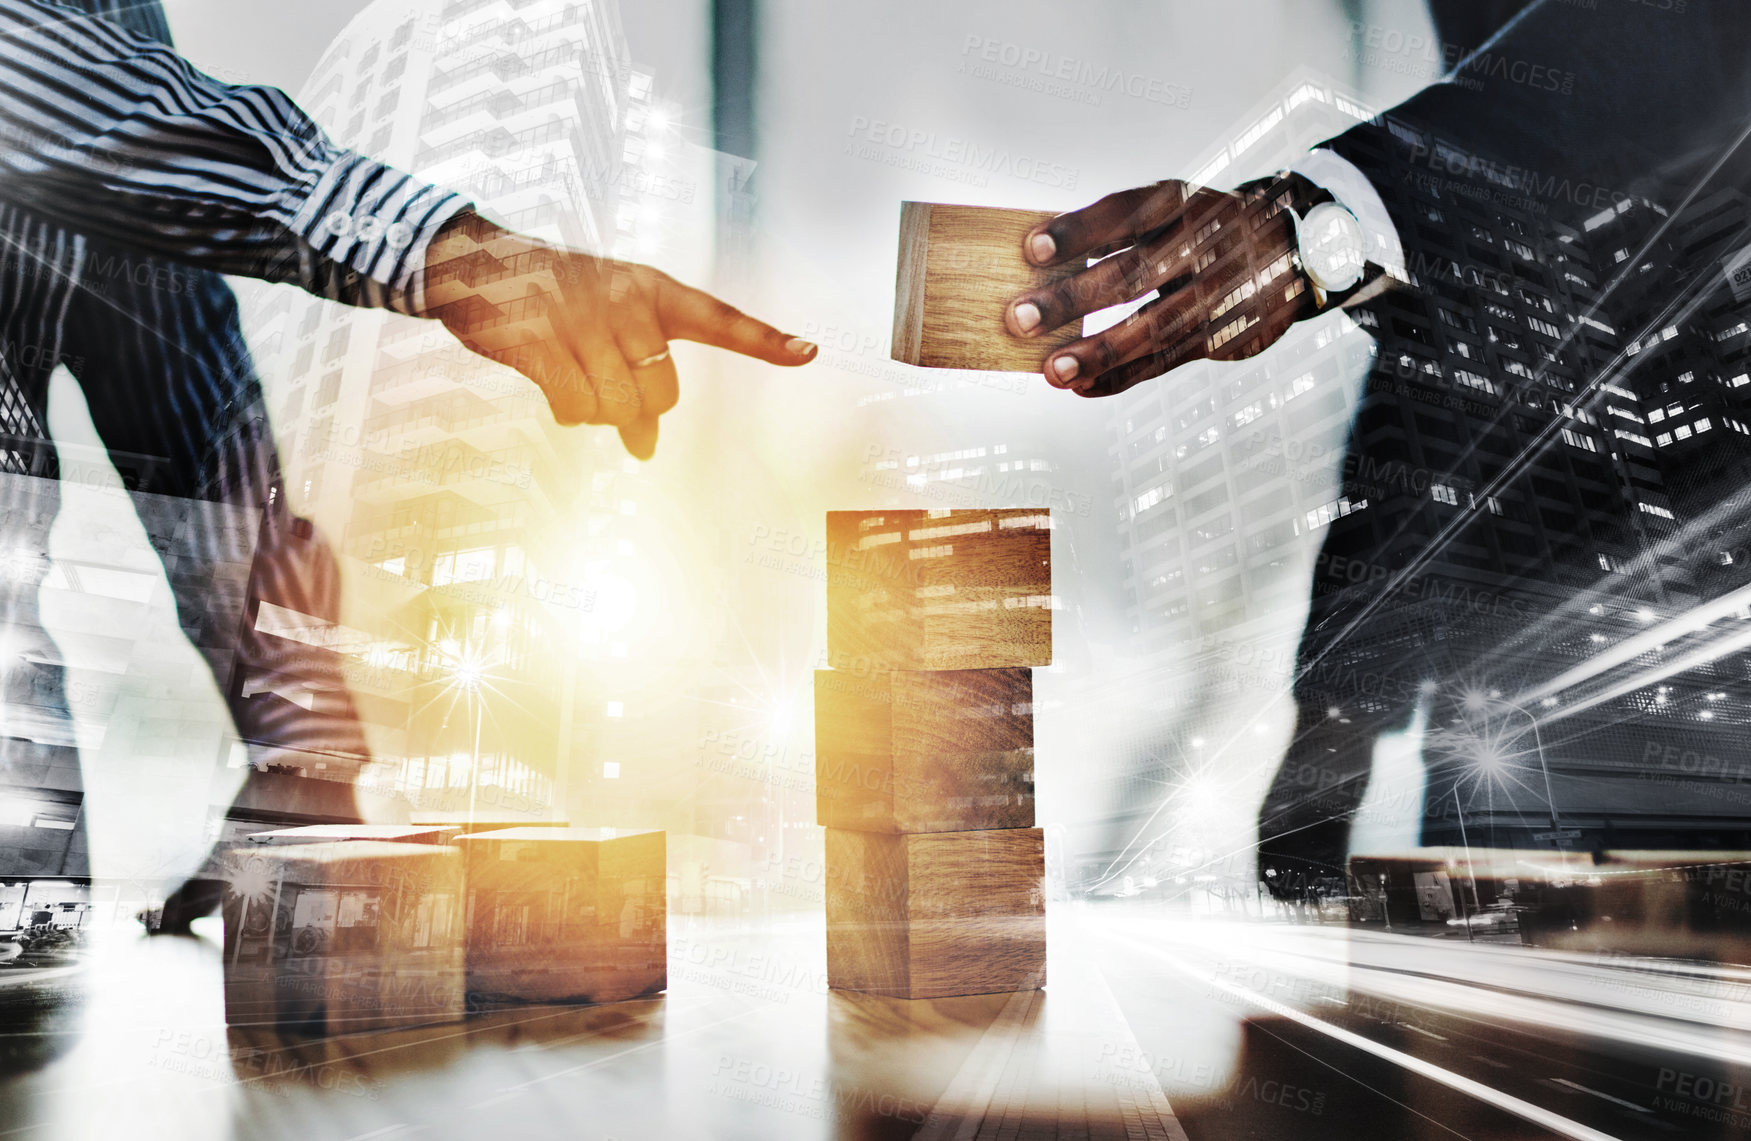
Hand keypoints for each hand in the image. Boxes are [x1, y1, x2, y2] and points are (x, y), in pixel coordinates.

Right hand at [420, 210, 815, 458]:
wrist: (473, 264)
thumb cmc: (550, 300)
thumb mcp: (604, 323)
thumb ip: (637, 377)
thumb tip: (645, 449)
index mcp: (651, 289)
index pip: (719, 318)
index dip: (765, 340)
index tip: (809, 353)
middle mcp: (626, 300)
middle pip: (662, 394)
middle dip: (634, 409)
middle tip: (601, 382)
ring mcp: (583, 318)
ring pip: (618, 408)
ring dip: (595, 413)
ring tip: (571, 375)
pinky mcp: (542, 341)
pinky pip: (576, 409)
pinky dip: (568, 414)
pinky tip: (552, 386)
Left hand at [1004, 175, 1319, 397]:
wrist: (1300, 249)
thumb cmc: (1208, 229)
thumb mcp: (1174, 209)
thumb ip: (1118, 230)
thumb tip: (1038, 258)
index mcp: (1181, 202)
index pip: (1124, 213)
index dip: (1078, 231)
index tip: (1031, 250)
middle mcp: (1204, 243)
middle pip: (1133, 273)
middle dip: (1073, 299)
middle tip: (1020, 318)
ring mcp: (1220, 291)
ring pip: (1153, 327)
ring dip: (1098, 353)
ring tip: (1052, 371)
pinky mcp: (1229, 334)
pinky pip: (1169, 360)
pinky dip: (1124, 377)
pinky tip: (1083, 387)